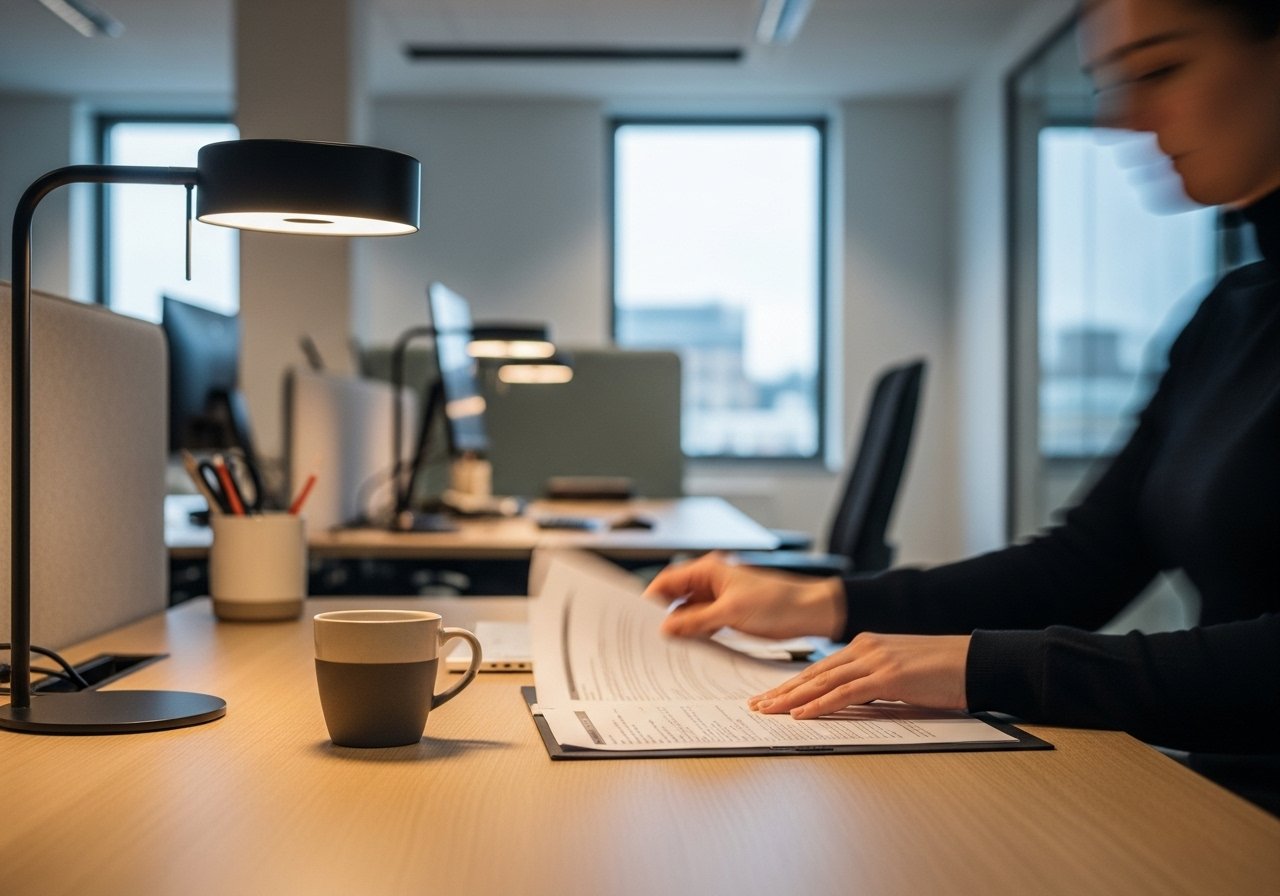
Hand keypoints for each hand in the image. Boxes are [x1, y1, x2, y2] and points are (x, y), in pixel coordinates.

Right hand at [644, 552, 845, 640]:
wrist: (811, 612)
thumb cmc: (778, 603)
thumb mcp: (730, 613)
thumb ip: (695, 620)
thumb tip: (667, 628)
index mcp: (708, 570)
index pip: (667, 581)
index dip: (650, 599)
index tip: (636, 619)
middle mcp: (711, 581)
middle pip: (675, 598)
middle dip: (663, 617)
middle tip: (649, 638)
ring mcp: (720, 598)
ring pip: (689, 613)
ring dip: (682, 628)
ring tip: (668, 647)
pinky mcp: (729, 614)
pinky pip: (704, 623)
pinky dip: (697, 634)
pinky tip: (691, 649)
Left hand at [748, 633, 970, 718]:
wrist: (975, 661)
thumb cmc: (943, 671)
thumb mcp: (900, 673)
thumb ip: (873, 681)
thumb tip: (852, 700)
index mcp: (866, 645)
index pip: (820, 668)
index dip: (792, 683)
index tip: (770, 695)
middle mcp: (865, 648)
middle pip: (814, 673)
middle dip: (781, 690)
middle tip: (756, 704)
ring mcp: (875, 660)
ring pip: (822, 682)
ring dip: (791, 698)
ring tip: (767, 710)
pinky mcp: (888, 677)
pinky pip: (846, 694)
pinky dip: (820, 704)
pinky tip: (801, 714)